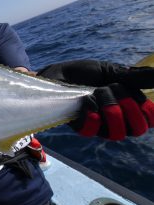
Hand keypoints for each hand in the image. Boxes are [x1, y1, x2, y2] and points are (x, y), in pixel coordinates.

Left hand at [37, 60, 153, 139]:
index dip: (147, 110)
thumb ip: (135, 77)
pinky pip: (92, 131)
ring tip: (97, 92)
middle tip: (113, 88)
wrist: (58, 74)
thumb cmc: (85, 73)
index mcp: (128, 109)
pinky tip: (86, 101)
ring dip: (109, 107)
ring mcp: (98, 126)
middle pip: (137, 129)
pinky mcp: (80, 127)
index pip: (149, 121)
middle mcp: (116, 121)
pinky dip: (92, 114)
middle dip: (129, 105)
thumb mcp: (112, 71)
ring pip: (117, 132)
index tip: (134, 93)